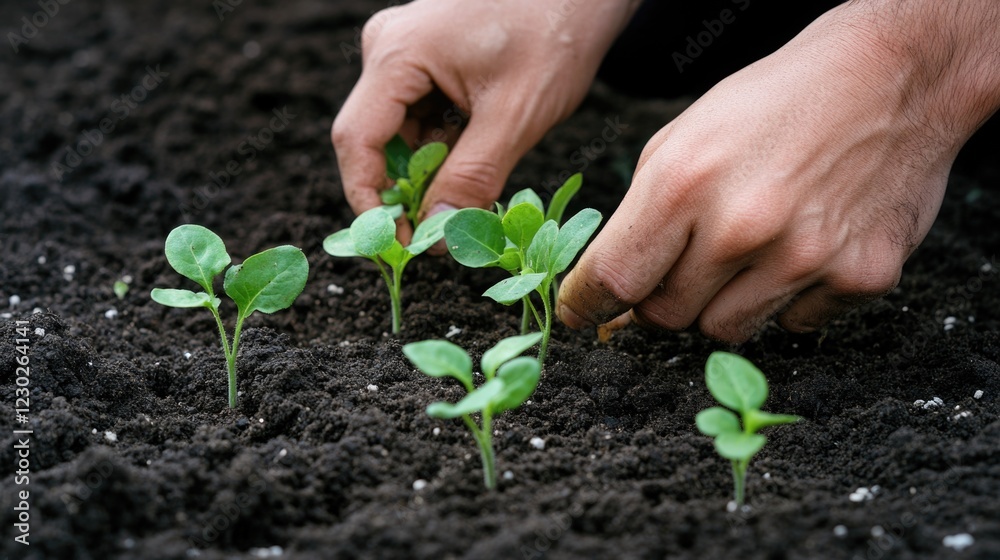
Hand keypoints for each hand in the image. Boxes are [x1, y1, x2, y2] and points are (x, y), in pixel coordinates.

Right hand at [332, 0, 637, 239]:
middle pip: (375, 139)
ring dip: (429, 171)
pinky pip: (419, 116)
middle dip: (404, 191)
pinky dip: (442, 147)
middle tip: (435, 236)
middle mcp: (388, 48)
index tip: (397, 246)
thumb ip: (472, 177)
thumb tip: (437, 235)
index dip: (370, 201)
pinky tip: (474, 159)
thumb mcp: (515, 116)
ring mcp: (404, 50)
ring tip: (466, 196)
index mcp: (397, 54)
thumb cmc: (554, 32)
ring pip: (400, 132)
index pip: (356, 141)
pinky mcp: (425, 59)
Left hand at [558, 0, 999, 341]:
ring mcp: (804, 257)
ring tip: (747, 250)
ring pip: (725, 330)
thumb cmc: (774, 104)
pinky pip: (795, 325)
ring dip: (721, 303)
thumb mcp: (683, 138)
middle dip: (660, 299)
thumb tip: (612, 290)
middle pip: (665, 316)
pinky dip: (787, 300)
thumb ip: (641, 216)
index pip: (612, 278)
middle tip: (683, 263)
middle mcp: (741, 226)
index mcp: (683, 183)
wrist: (894, 77)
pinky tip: (802, 248)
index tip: (580, 314)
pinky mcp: (860, 277)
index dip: (586, 305)